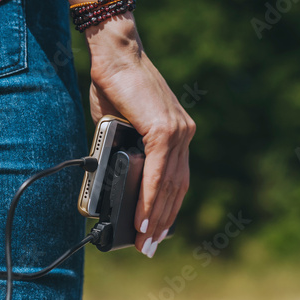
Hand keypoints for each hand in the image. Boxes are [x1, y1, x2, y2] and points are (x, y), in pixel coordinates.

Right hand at [86, 13, 195, 256]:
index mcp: (178, 133)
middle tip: (150, 244)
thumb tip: (117, 172)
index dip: (168, 206)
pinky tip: (141, 217)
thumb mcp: (123, 126)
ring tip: (144, 239)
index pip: (178, 178)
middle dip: (162, 219)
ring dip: (155, 216)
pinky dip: (148, 198)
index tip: (158, 228)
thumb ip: (127, 150)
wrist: (116, 55)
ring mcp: (177, 131)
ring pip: (169, 184)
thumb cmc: (116, 87)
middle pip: (177, 187)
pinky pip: (157, 173)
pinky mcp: (163, 129)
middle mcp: (183, 133)